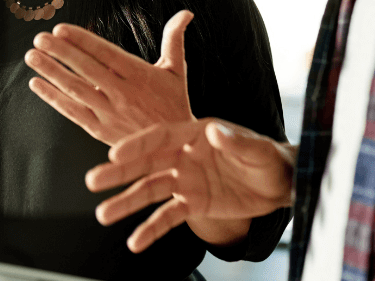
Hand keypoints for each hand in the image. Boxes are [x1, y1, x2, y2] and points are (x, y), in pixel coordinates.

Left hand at [25, 10, 196, 145]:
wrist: (174, 149)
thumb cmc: (175, 104)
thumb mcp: (177, 70)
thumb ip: (175, 39)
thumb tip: (186, 12)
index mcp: (139, 75)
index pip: (105, 53)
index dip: (82, 40)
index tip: (60, 29)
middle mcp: (122, 93)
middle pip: (86, 69)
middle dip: (60, 52)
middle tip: (39, 38)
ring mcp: (109, 113)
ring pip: (75, 89)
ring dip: (51, 72)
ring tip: (32, 56)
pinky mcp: (100, 130)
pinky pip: (72, 112)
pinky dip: (53, 98)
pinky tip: (37, 84)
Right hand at [86, 118, 295, 252]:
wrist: (281, 183)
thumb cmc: (268, 158)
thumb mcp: (255, 148)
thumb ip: (235, 140)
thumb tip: (214, 132)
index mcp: (195, 134)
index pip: (160, 138)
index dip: (138, 145)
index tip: (115, 154)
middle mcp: (184, 156)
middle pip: (146, 164)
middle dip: (119, 173)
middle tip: (93, 181)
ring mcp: (186, 180)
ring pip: (150, 192)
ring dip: (127, 203)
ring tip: (103, 214)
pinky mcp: (193, 204)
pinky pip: (168, 217)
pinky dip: (151, 229)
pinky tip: (135, 242)